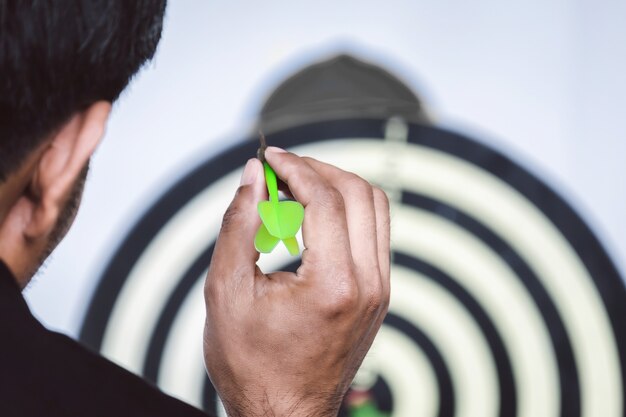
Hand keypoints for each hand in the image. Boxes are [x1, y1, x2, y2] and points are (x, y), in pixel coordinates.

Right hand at [203, 147, 389, 416]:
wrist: (285, 414)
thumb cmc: (251, 365)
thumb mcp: (226, 292)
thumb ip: (239, 225)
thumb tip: (253, 176)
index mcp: (333, 285)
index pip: (326, 199)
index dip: (295, 168)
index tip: (270, 158)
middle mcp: (369, 285)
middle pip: (360, 194)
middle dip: (319, 170)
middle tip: (282, 170)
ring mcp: (380, 291)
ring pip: (374, 209)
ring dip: (336, 188)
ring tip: (296, 190)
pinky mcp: (379, 295)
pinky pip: (373, 234)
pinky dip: (346, 213)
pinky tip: (312, 219)